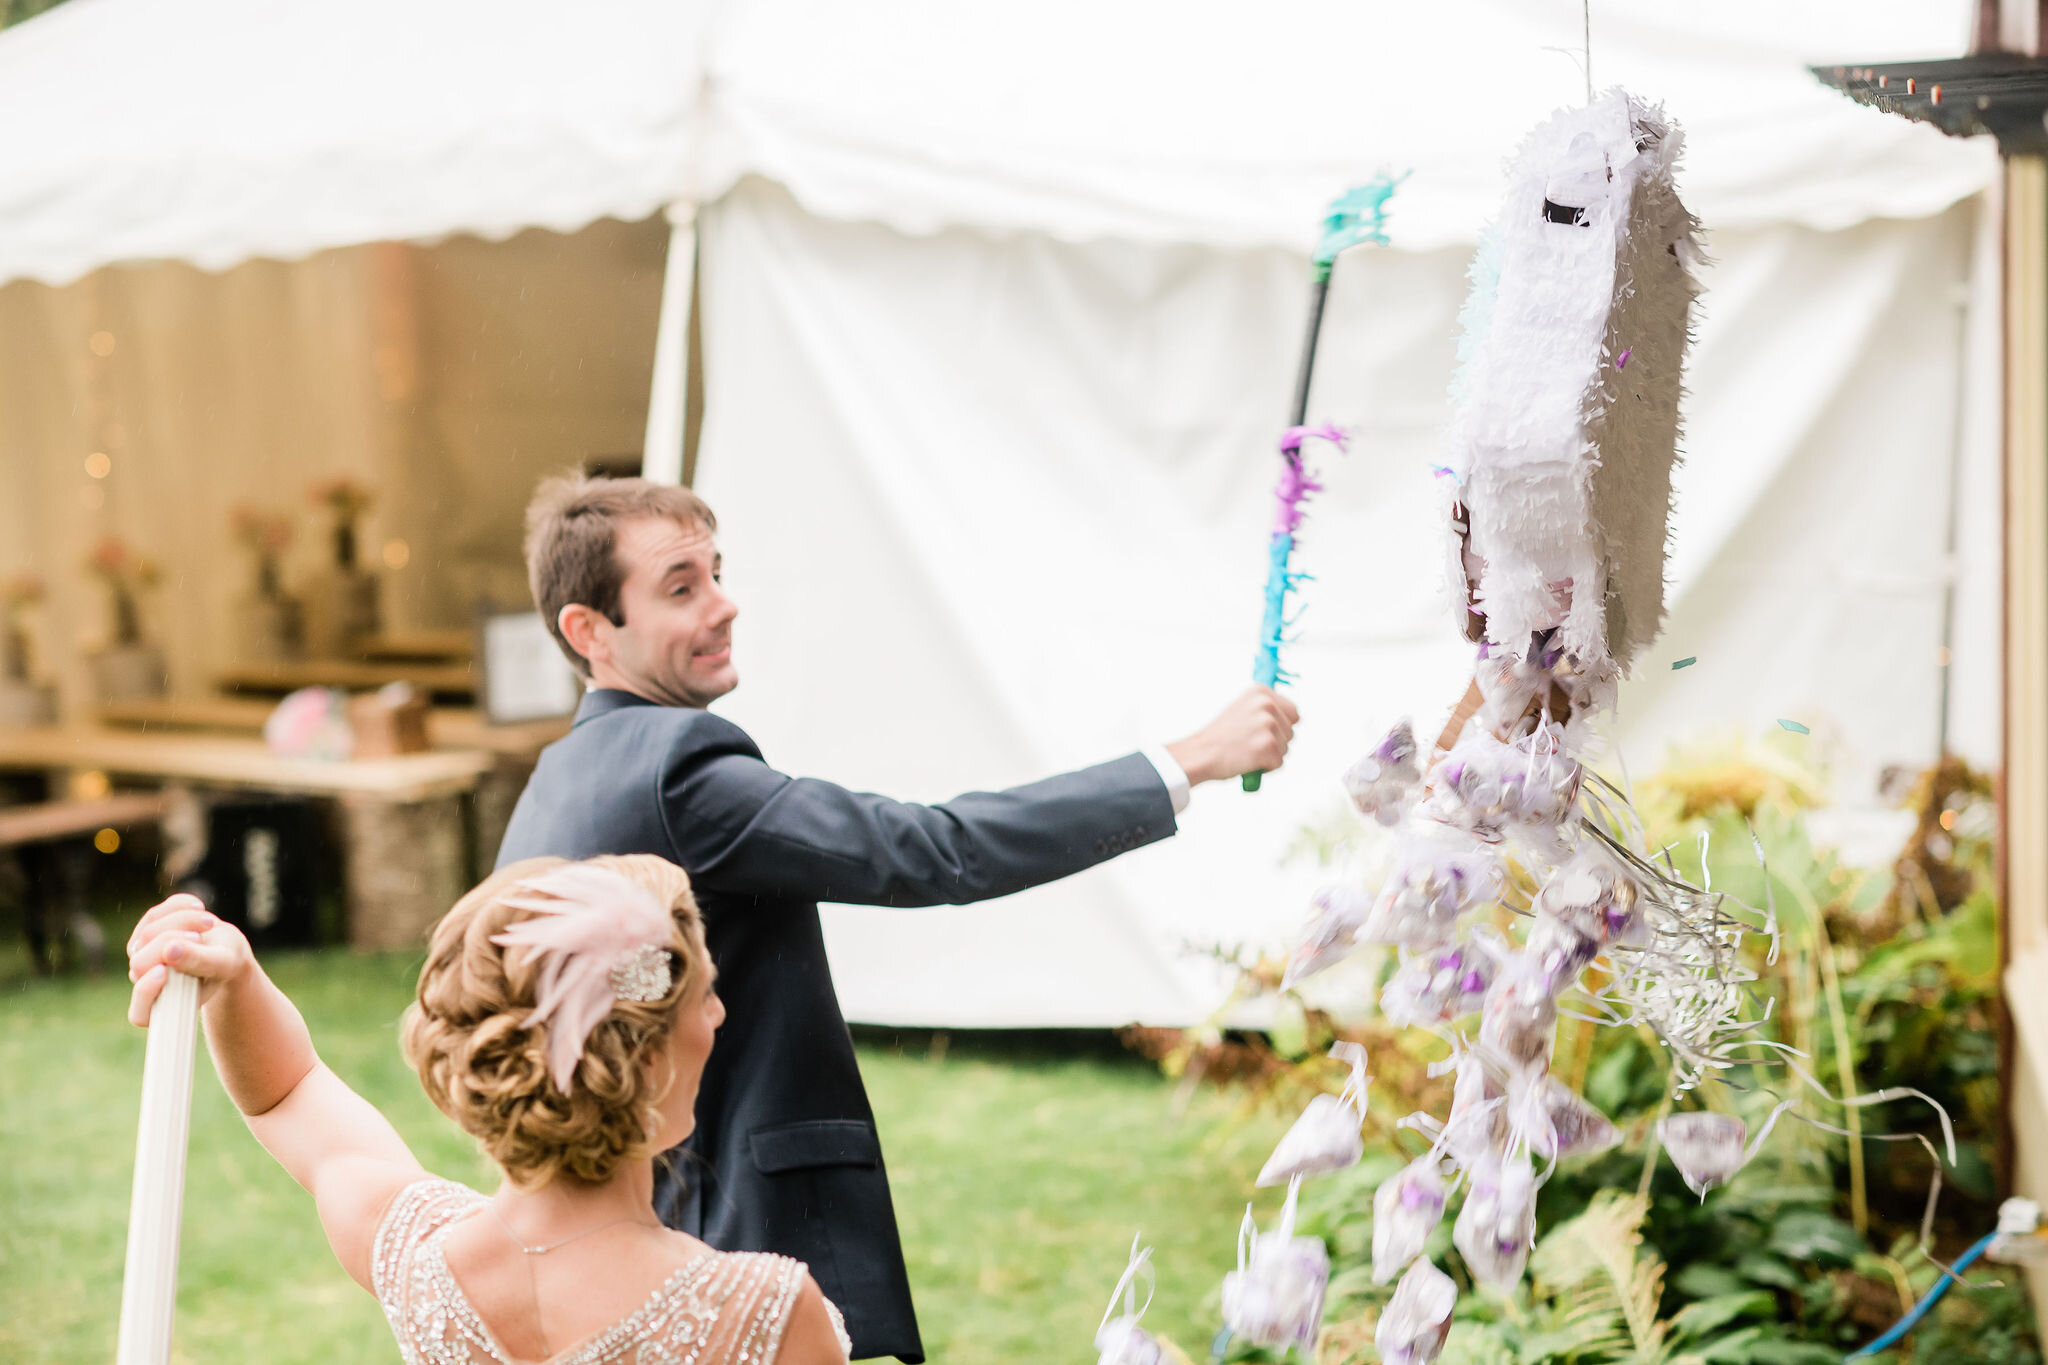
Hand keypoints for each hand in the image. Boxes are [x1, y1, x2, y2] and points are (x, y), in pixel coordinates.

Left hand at [126, 894, 253, 1025]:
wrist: (226, 949)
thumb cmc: (226, 964)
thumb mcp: (223, 963)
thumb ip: (200, 961)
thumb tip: (170, 950)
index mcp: (164, 1005)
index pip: (141, 1013)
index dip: (146, 992)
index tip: (164, 972)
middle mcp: (146, 983)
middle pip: (141, 960)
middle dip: (173, 942)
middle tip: (202, 936)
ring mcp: (142, 956)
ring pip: (149, 932)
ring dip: (182, 921)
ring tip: (210, 922)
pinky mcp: (146, 931)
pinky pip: (155, 914)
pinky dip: (178, 906)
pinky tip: (198, 906)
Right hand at [1167, 686, 1299, 785]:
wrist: (1200, 754)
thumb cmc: (1219, 737)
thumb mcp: (1242, 710)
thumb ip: (1264, 711)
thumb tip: (1291, 718)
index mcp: (1261, 692)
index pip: (1292, 712)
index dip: (1280, 727)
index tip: (1262, 733)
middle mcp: (1267, 704)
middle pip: (1291, 732)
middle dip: (1275, 742)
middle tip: (1249, 744)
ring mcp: (1268, 724)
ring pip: (1286, 748)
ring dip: (1269, 755)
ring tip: (1245, 751)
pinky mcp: (1269, 746)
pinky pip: (1279, 763)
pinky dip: (1265, 768)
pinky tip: (1246, 761)